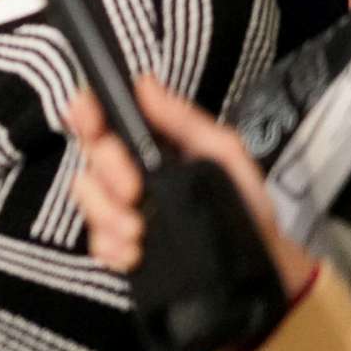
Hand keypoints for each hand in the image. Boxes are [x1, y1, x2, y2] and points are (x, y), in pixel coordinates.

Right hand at [64, 78, 316, 300]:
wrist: (264, 266)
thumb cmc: (247, 205)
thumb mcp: (225, 154)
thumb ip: (185, 120)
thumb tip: (145, 83)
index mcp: (149, 144)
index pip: (102, 118)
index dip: (86, 113)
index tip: (90, 121)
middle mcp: (128, 173)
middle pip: (89, 158)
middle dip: (107, 173)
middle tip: (134, 192)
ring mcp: (122, 211)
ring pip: (87, 199)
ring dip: (106, 215)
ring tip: (138, 232)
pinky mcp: (123, 248)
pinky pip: (98, 243)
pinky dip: (112, 248)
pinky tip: (135, 254)